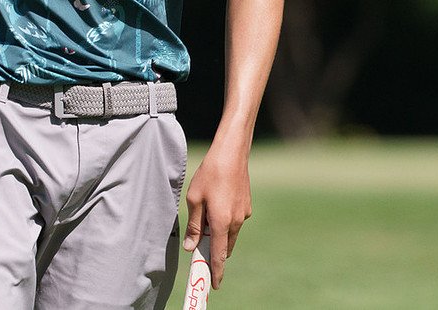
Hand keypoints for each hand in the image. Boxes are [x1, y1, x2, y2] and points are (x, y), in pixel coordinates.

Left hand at [182, 145, 252, 288]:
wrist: (231, 153)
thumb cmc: (209, 174)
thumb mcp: (194, 199)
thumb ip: (194, 225)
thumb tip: (191, 246)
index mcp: (222, 223)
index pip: (219, 256)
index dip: (216, 272)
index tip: (214, 285)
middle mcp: (235, 222)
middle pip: (225, 246)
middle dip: (215, 252)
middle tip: (202, 252)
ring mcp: (243, 213)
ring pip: (230, 233)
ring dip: (219, 234)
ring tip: (205, 219)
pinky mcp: (246, 205)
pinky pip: (234, 221)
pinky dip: (225, 221)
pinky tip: (216, 204)